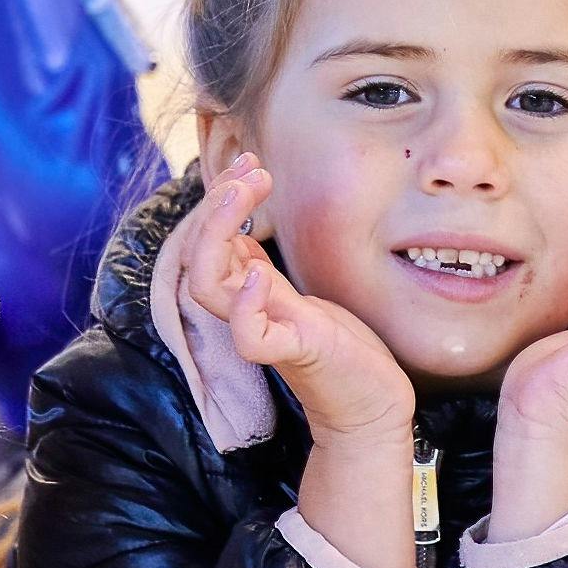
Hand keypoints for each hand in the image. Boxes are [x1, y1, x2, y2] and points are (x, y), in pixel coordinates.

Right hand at [182, 153, 412, 443]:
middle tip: (248, 170)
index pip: (207, 240)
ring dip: (217, 232)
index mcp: (248, 292)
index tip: (249, 162)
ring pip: (207, 287)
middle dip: (213, 205)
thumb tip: (240, 223)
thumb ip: (263, 265)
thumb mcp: (298, 292)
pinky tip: (261, 273)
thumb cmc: (339, 349)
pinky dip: (246, 306)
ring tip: (244, 194)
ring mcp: (266, 332)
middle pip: (196, 258)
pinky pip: (249, 338)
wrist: (372, 405)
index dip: (219, 196)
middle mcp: (247, 309)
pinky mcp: (293, 355)